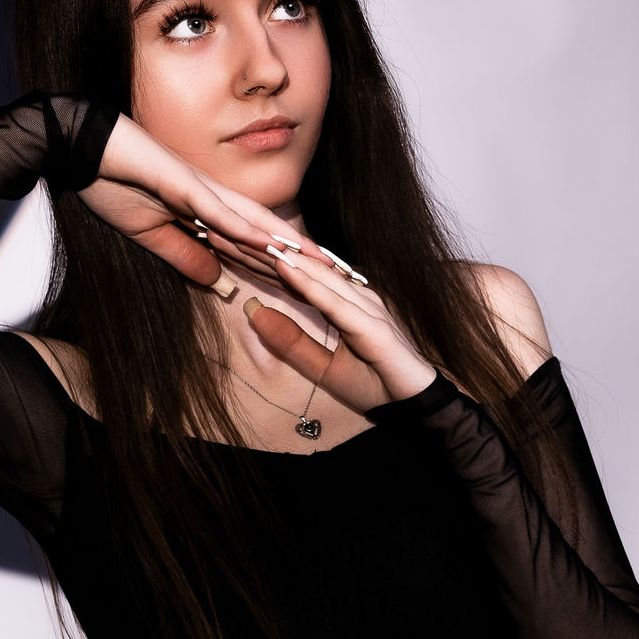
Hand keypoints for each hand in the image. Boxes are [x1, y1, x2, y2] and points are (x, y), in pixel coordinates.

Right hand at [77, 115, 324, 287]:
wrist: (79, 146)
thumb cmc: (110, 182)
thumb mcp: (149, 234)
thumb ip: (184, 255)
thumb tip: (216, 280)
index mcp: (205, 210)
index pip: (252, 244)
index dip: (284, 267)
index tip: (315, 287)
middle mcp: (213, 198)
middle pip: (267, 232)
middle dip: (303, 257)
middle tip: (342, 278)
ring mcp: (201, 189)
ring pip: (254, 222)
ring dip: (288, 245)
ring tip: (323, 265)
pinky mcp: (183, 184)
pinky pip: (220, 212)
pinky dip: (245, 230)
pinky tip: (269, 244)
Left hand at [245, 250, 437, 411]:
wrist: (416, 409)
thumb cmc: (375, 384)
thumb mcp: (322, 367)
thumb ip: (291, 341)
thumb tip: (255, 312)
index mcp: (343, 302)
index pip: (298, 275)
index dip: (263, 260)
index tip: (227, 242)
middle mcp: (355, 297)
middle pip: (304, 268)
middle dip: (264, 250)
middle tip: (223, 229)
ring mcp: (366, 308)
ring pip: (317, 277)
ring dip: (282, 258)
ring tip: (248, 238)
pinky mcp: (373, 326)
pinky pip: (335, 303)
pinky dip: (309, 285)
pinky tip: (285, 269)